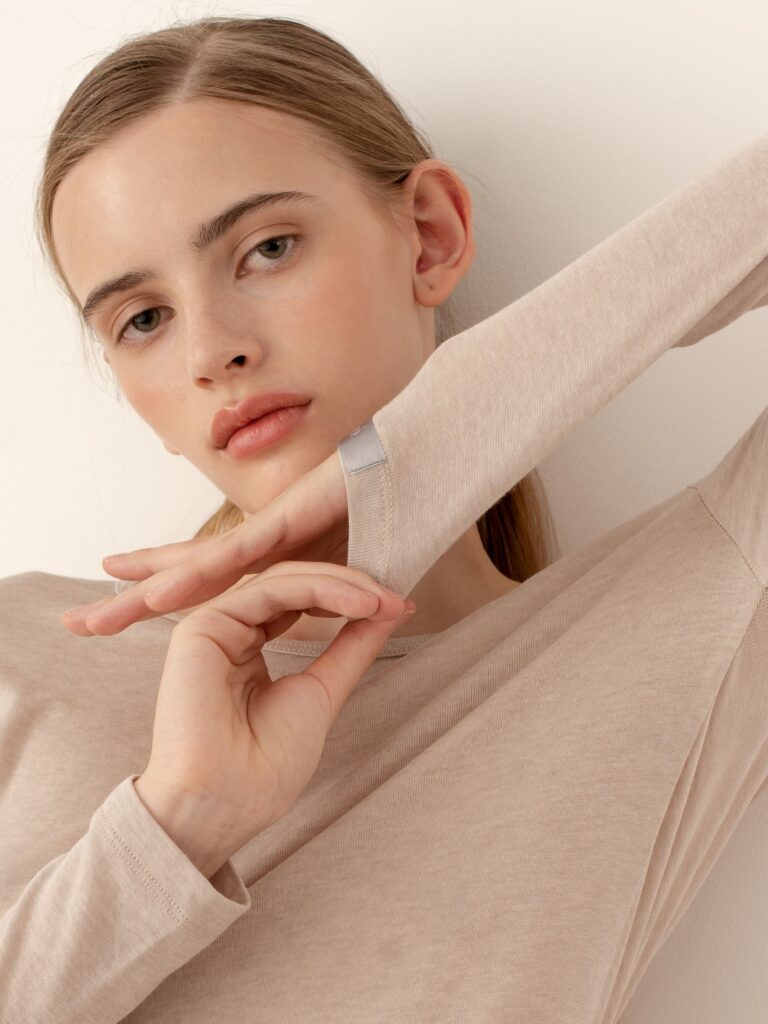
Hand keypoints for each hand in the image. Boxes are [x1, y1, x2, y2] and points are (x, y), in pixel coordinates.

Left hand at [61, 449, 354, 636]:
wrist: (410, 463)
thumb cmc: (381, 505)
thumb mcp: (342, 561)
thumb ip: (318, 584)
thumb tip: (304, 609)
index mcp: (269, 552)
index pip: (205, 576)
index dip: (164, 587)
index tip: (125, 600)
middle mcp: (257, 540)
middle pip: (184, 575)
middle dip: (131, 600)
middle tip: (79, 622)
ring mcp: (268, 530)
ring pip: (196, 569)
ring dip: (145, 594)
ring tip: (98, 617)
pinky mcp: (287, 522)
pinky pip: (235, 556)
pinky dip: (195, 576)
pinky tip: (158, 594)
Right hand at [135, 559, 414, 873]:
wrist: (225, 806)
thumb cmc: (264, 769)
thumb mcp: (322, 693)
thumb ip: (350, 648)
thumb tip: (391, 611)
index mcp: (247, 648)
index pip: (301, 602)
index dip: (351, 599)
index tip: (400, 609)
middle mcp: (228, 630)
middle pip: (294, 583)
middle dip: (350, 584)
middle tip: (396, 599)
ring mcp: (213, 625)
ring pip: (284, 579)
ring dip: (341, 584)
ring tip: (382, 602)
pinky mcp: (203, 626)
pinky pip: (270, 590)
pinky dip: (320, 590)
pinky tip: (359, 604)